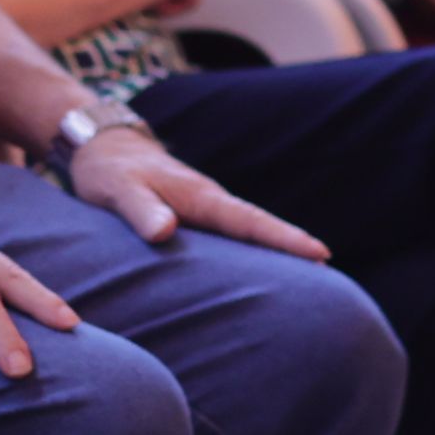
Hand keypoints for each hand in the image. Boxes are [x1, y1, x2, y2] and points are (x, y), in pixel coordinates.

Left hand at [56, 116, 331, 260]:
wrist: (100, 147)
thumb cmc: (109, 170)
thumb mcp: (118, 189)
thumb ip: (140, 210)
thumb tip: (166, 232)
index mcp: (200, 197)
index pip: (251, 221)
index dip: (286, 239)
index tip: (322, 254)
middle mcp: (210, 203)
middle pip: (261, 231)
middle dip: (296, 252)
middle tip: (333, 283)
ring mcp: (204, 211)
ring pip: (247, 237)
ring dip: (275, 257)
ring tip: (308, 288)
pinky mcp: (193, 220)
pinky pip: (229, 240)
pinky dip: (249, 255)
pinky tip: (258, 277)